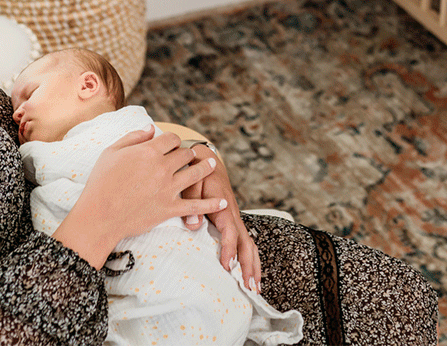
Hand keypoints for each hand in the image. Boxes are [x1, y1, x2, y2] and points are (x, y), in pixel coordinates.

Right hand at [52, 126, 226, 269]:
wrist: (100, 215)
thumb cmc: (101, 183)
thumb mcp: (111, 152)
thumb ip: (133, 137)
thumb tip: (151, 128)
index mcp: (148, 151)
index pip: (171, 139)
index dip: (174, 140)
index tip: (173, 144)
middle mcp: (162, 167)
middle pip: (185, 154)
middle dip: (188, 153)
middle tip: (190, 155)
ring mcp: (168, 188)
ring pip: (195, 174)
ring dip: (205, 168)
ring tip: (213, 165)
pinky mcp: (170, 208)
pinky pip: (196, 205)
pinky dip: (211, 203)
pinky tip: (222, 200)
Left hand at [181, 146, 261, 292]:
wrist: (206, 159)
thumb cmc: (198, 169)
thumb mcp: (192, 181)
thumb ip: (192, 202)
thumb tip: (193, 225)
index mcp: (224, 206)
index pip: (230, 232)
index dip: (230, 249)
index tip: (227, 266)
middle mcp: (233, 214)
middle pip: (247, 243)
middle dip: (249, 266)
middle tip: (250, 287)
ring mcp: (234, 219)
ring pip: (249, 244)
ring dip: (253, 265)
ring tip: (255, 288)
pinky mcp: (232, 221)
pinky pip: (244, 241)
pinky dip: (249, 258)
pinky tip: (249, 272)